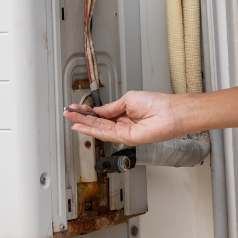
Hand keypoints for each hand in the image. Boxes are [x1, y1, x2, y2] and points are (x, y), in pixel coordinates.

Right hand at [64, 90, 187, 144]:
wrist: (170, 112)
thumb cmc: (156, 103)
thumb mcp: (128, 100)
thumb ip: (111, 108)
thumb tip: (98, 111)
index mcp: (123, 113)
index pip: (102, 115)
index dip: (88, 112)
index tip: (77, 108)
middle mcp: (123, 124)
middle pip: (98, 123)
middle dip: (82, 118)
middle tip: (68, 114)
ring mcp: (124, 132)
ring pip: (99, 130)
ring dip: (84, 124)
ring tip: (71, 119)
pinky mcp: (127, 138)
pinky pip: (106, 134)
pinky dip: (93, 130)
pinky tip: (83, 126)